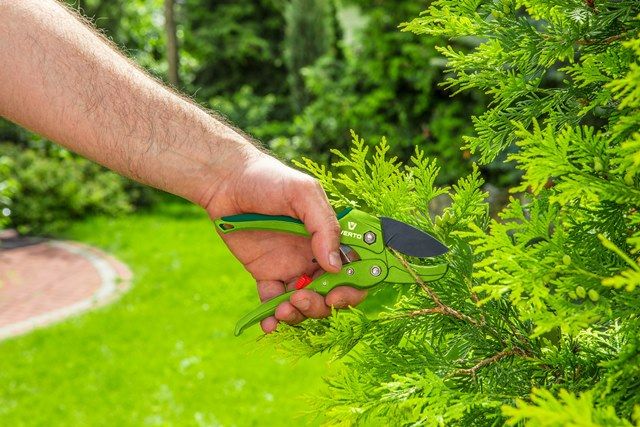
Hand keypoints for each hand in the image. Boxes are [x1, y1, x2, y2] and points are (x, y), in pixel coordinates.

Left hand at [206, 152, 366, 332]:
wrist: (226, 182)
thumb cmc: (269, 179)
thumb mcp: (303, 193)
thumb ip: (324, 226)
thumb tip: (334, 265)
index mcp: (331, 238)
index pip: (355, 270)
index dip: (353, 288)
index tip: (338, 294)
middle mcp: (315, 256)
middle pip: (331, 294)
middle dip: (322, 305)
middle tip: (303, 298)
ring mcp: (291, 268)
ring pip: (305, 303)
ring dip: (299, 314)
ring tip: (283, 310)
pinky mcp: (266, 275)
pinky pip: (273, 304)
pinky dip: (273, 319)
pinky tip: (268, 324)